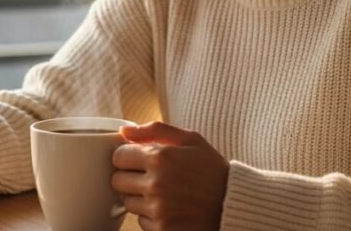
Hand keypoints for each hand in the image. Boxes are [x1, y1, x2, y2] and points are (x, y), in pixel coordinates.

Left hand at [112, 121, 228, 230]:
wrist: (234, 204)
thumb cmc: (212, 169)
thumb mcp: (190, 139)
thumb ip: (155, 130)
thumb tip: (123, 131)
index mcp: (160, 157)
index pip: (118, 156)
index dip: (128, 157)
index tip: (139, 159)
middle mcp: (156, 184)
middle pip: (117, 180)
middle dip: (130, 177)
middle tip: (150, 177)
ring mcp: (158, 209)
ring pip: (127, 202)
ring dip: (140, 197)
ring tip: (163, 193)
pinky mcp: (162, 229)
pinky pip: (141, 221)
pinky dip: (151, 216)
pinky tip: (169, 208)